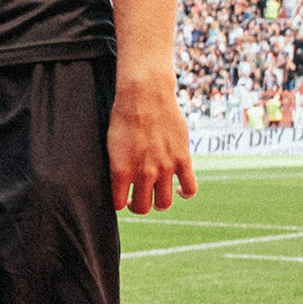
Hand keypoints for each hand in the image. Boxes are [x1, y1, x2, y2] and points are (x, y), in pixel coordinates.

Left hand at [109, 72, 196, 212]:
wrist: (145, 95)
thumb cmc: (123, 117)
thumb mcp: (112, 145)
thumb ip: (118, 167)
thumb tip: (121, 184)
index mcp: (121, 170)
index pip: (119, 204)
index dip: (120, 203)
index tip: (122, 198)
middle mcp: (143, 173)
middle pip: (143, 208)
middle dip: (139, 206)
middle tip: (139, 199)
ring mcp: (165, 167)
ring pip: (165, 203)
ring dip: (160, 203)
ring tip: (157, 196)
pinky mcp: (183, 159)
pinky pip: (190, 188)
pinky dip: (185, 193)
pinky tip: (180, 189)